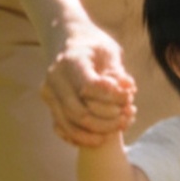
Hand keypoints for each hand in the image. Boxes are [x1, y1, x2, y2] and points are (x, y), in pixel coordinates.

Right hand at [42, 17, 136, 146]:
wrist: (71, 43)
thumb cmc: (95, 48)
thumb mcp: (109, 51)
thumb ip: (117, 71)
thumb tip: (127, 88)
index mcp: (71, 61)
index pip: (90, 87)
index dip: (113, 97)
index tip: (130, 97)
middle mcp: (55, 79)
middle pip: (79, 112)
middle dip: (106, 121)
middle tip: (126, 119)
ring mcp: (49, 94)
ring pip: (70, 125)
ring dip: (96, 133)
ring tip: (117, 130)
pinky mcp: (50, 106)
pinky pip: (62, 129)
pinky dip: (81, 138)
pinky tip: (100, 137)